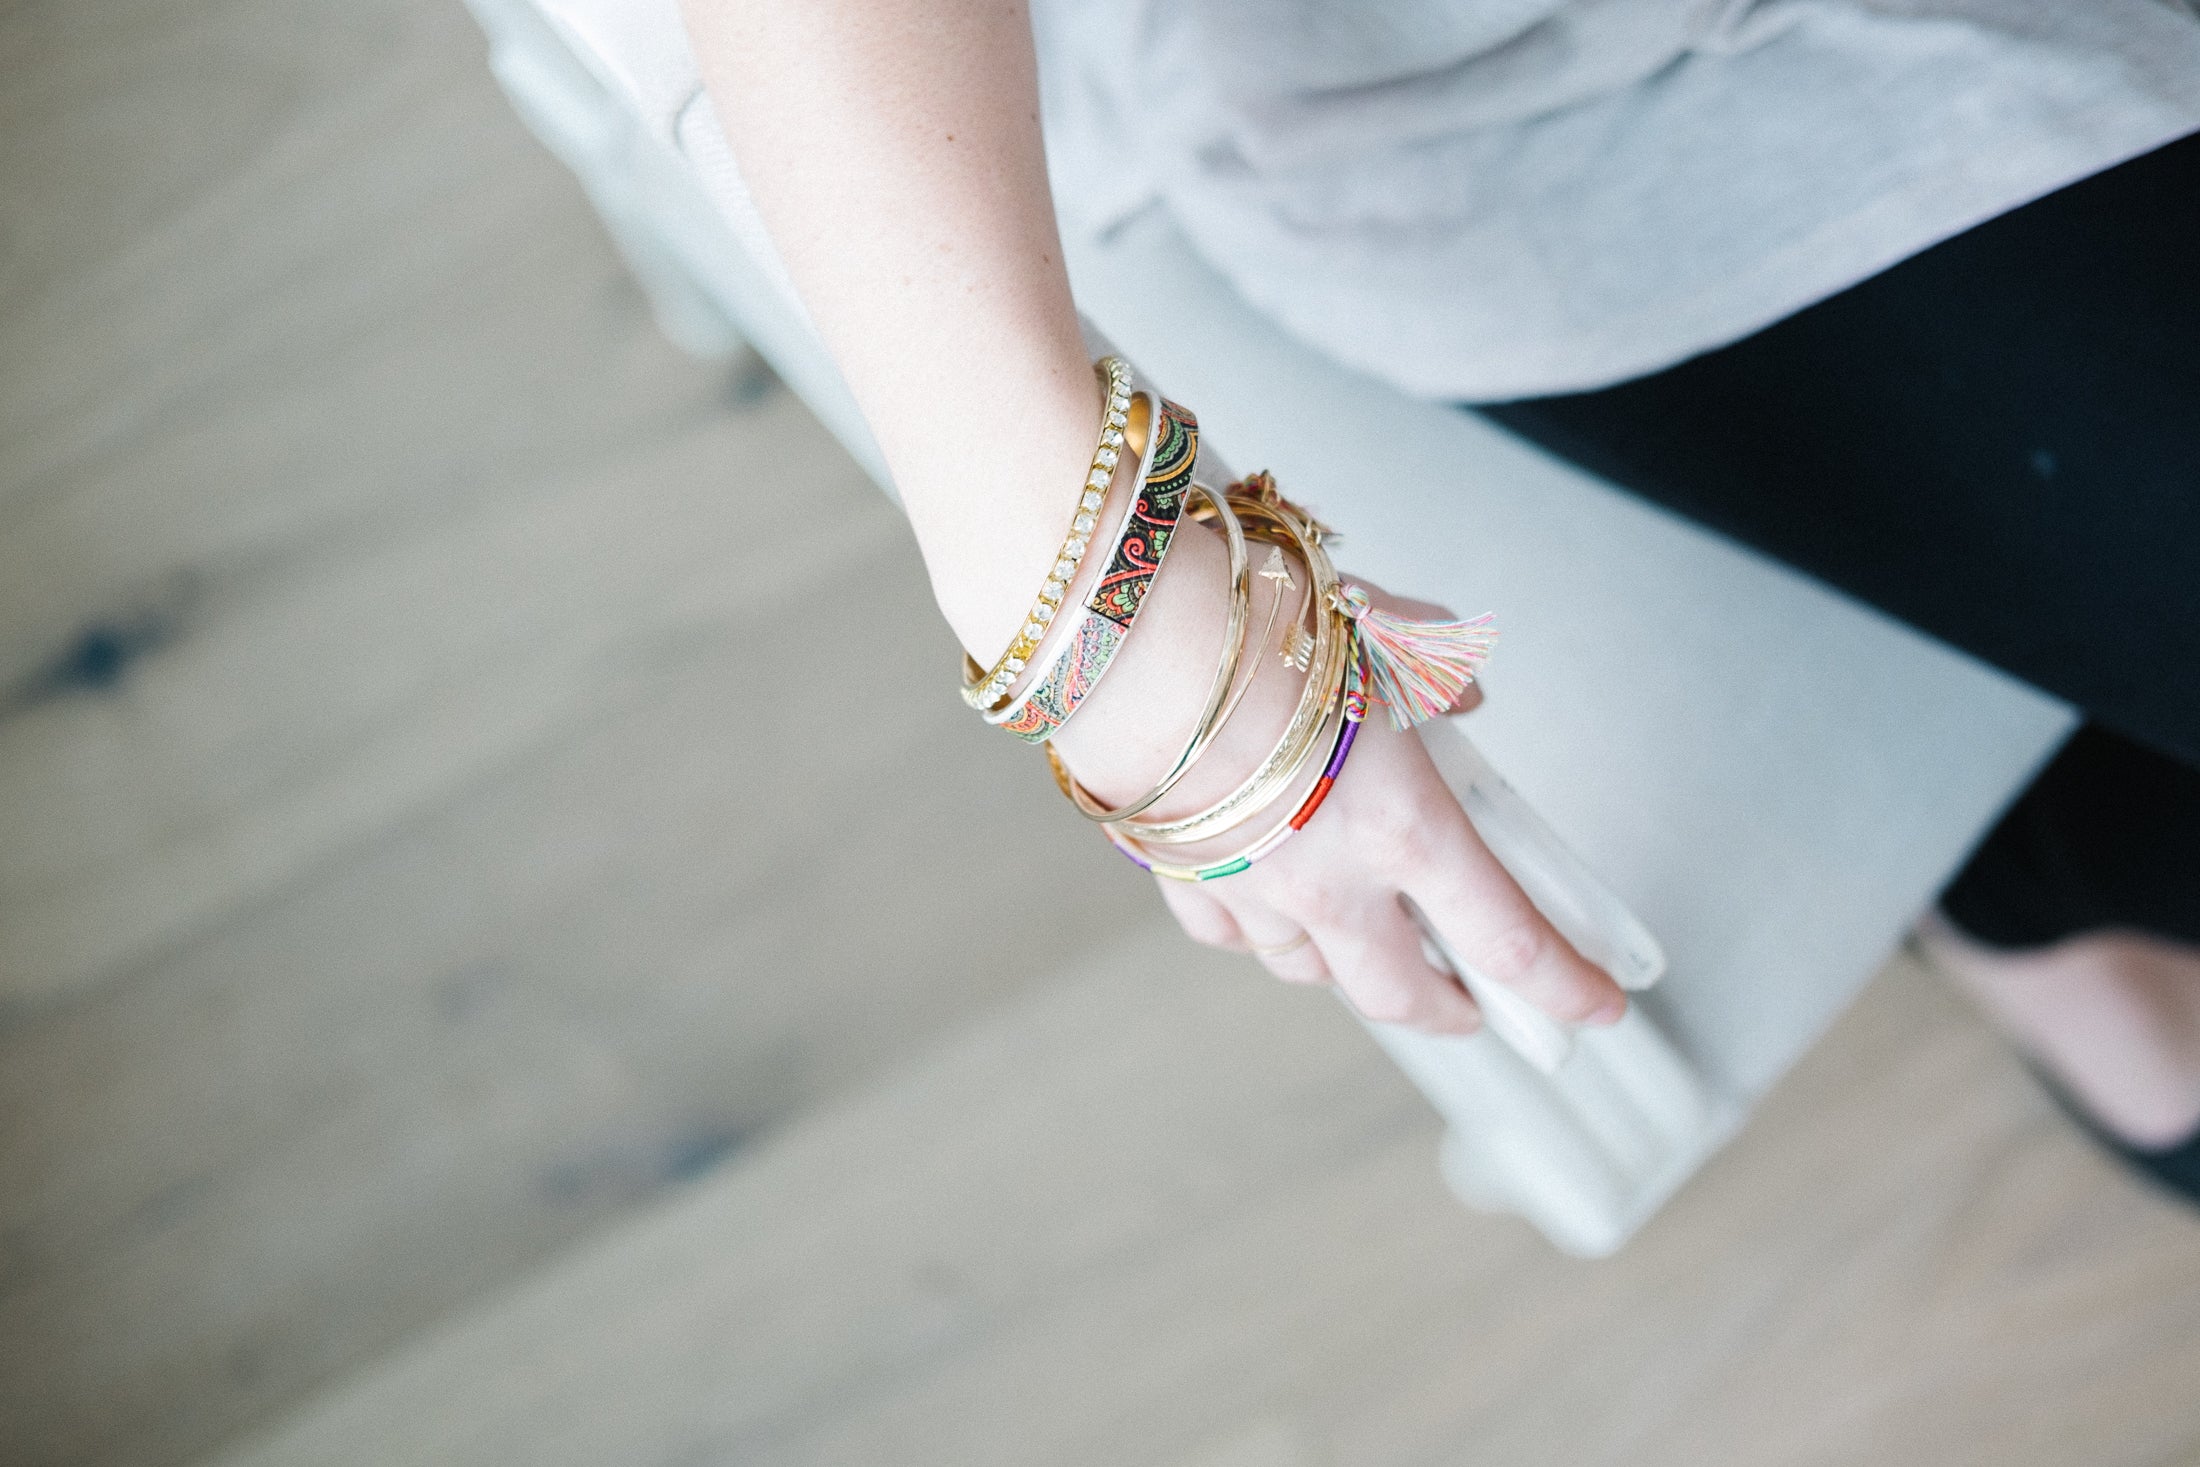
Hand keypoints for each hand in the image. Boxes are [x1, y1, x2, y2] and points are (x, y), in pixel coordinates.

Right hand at [1052, 529, 1627, 1035]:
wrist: (1130, 632)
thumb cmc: (1258, 626)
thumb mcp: (1383, 632)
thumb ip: (1436, 668)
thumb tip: (1461, 688)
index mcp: (1405, 829)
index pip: (1510, 941)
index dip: (1566, 988)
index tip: (1597, 1009)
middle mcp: (1331, 882)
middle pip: (1404, 995)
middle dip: (1447, 1009)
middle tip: (1469, 1002)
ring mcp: (1251, 891)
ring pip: (1313, 971)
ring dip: (1350, 963)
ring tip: (1367, 934)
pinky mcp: (1181, 879)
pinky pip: (1231, 933)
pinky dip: (1260, 929)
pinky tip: (1268, 897)